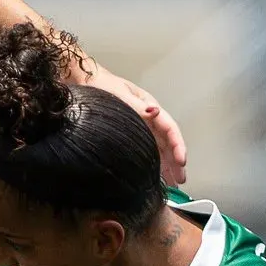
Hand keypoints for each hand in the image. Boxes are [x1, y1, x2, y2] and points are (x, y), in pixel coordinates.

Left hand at [83, 65, 188, 184]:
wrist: (84, 82)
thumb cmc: (101, 85)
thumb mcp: (119, 93)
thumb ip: (136, 105)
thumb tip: (155, 112)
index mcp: (149, 107)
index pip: (169, 128)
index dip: (178, 145)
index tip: (182, 161)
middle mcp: (148, 118)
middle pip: (167, 142)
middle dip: (175, 161)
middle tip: (181, 180)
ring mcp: (140, 127)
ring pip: (158, 148)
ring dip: (166, 165)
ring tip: (173, 183)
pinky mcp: (130, 135)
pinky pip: (146, 150)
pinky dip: (153, 163)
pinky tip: (155, 175)